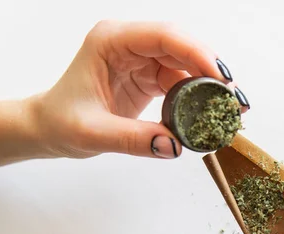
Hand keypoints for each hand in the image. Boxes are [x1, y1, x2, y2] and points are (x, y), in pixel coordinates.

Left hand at [34, 20, 248, 159]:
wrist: (49, 127)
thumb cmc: (61, 121)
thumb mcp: (93, 132)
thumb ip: (134, 139)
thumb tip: (174, 146)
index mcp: (111, 41)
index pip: (163, 36)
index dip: (197, 53)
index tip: (221, 79)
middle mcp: (129, 43)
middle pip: (182, 46)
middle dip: (212, 70)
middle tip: (234, 98)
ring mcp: (141, 58)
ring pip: (186, 63)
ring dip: (209, 85)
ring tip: (230, 108)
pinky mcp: (149, 76)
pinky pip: (181, 80)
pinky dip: (199, 96)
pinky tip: (212, 111)